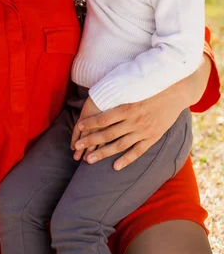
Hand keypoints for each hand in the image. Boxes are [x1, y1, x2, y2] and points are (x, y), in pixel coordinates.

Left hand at [72, 85, 188, 170]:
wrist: (176, 91)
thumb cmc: (151, 86)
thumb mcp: (133, 87)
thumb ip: (118, 93)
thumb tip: (99, 92)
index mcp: (127, 107)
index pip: (103, 119)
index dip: (90, 124)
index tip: (79, 127)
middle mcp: (134, 121)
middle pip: (108, 134)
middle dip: (90, 141)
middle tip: (77, 147)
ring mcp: (144, 131)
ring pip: (120, 145)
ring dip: (103, 153)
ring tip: (88, 160)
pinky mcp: (153, 137)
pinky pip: (138, 151)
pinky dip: (126, 160)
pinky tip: (115, 167)